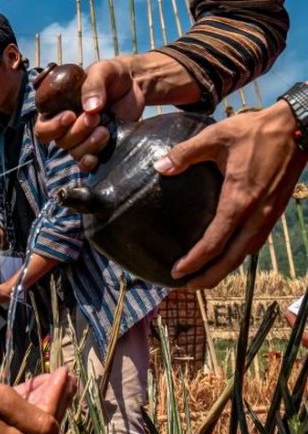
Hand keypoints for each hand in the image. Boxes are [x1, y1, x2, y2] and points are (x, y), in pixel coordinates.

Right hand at [0, 367, 75, 433]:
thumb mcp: (0, 401)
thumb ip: (36, 419)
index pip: (49, 418)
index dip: (59, 392)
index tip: (67, 369)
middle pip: (39, 426)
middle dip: (51, 398)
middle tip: (65, 375)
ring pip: (24, 428)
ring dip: (35, 404)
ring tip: (50, 380)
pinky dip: (17, 415)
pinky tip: (25, 394)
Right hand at [35, 55, 144, 170]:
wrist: (135, 85)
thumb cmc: (112, 75)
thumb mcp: (103, 70)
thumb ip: (94, 84)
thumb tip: (90, 108)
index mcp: (58, 109)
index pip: (43, 126)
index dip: (52, 126)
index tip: (70, 115)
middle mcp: (67, 126)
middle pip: (60, 141)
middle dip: (77, 132)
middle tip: (95, 118)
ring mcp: (82, 139)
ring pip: (74, 152)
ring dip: (88, 144)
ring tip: (105, 130)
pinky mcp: (97, 147)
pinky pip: (85, 163)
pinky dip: (88, 163)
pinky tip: (94, 158)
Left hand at [155, 100, 307, 287]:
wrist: (300, 127)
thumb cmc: (256, 131)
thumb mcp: (216, 136)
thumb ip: (185, 153)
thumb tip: (159, 166)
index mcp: (240, 200)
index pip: (214, 242)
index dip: (195, 260)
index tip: (177, 271)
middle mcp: (256, 214)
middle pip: (232, 259)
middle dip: (209, 276)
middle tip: (187, 286)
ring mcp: (268, 215)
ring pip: (245, 254)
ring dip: (224, 269)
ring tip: (203, 277)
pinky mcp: (274, 212)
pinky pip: (254, 242)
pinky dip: (237, 255)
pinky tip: (225, 255)